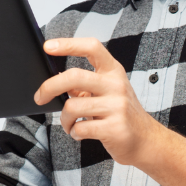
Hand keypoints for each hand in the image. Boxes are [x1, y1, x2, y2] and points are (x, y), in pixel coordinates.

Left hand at [33, 38, 164, 167]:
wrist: (145, 140)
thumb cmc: (121, 114)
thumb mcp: (106, 93)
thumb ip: (84, 85)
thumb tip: (55, 80)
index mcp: (113, 72)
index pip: (91, 47)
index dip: (68, 44)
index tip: (48, 47)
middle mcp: (116, 85)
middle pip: (74, 76)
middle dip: (49, 87)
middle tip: (40, 97)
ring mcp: (117, 106)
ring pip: (72, 107)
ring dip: (64, 119)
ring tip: (69, 124)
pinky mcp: (115, 128)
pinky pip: (81, 128)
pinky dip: (74, 132)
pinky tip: (80, 133)